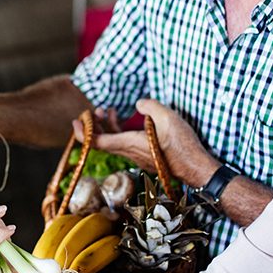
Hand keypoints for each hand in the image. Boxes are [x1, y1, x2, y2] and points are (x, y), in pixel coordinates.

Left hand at [75, 99, 216, 187]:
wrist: (196, 168)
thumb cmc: (182, 145)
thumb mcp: (167, 117)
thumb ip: (149, 106)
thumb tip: (139, 104)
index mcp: (131, 144)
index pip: (98, 141)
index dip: (83, 133)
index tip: (76, 122)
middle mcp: (131, 153)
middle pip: (105, 142)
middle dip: (97, 125)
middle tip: (97, 110)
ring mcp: (139, 158)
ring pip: (116, 144)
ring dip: (110, 128)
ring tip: (111, 112)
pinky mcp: (147, 159)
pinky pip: (127, 146)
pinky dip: (122, 133)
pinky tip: (131, 124)